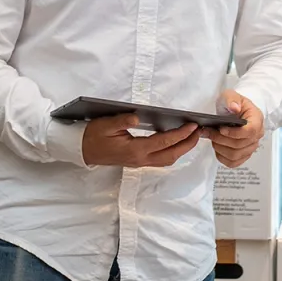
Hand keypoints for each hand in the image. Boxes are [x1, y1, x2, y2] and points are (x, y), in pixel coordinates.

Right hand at [81, 114, 200, 168]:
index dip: (181, 134)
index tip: (192, 125)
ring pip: (167, 160)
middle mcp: (140, 159)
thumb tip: (138, 118)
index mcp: (135, 149)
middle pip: (171, 155)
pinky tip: (175, 143)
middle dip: (187, 144)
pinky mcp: (138, 162)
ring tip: (191, 137)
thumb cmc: (93, 136)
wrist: (82, 150)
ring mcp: (140, 162)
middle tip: (198, 132)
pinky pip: (161, 160)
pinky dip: (172, 152)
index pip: (164, 142)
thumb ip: (123, 121)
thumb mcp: (106, 124)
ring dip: (181, 150)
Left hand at [206, 91, 263, 167]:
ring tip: (211, 138)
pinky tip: (216, 147)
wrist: (234, 111)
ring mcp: (251, 147)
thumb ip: (232, 99)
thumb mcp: (231, 95)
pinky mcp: (243, 155)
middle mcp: (257, 136)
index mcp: (257, 120)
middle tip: (208, 131)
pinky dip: (222, 157)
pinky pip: (233, 163)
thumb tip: (234, 108)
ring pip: (235, 155)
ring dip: (219, 148)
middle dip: (221, 139)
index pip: (250, 131)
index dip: (234, 133)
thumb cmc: (234, 104)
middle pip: (240, 145)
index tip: (221, 128)